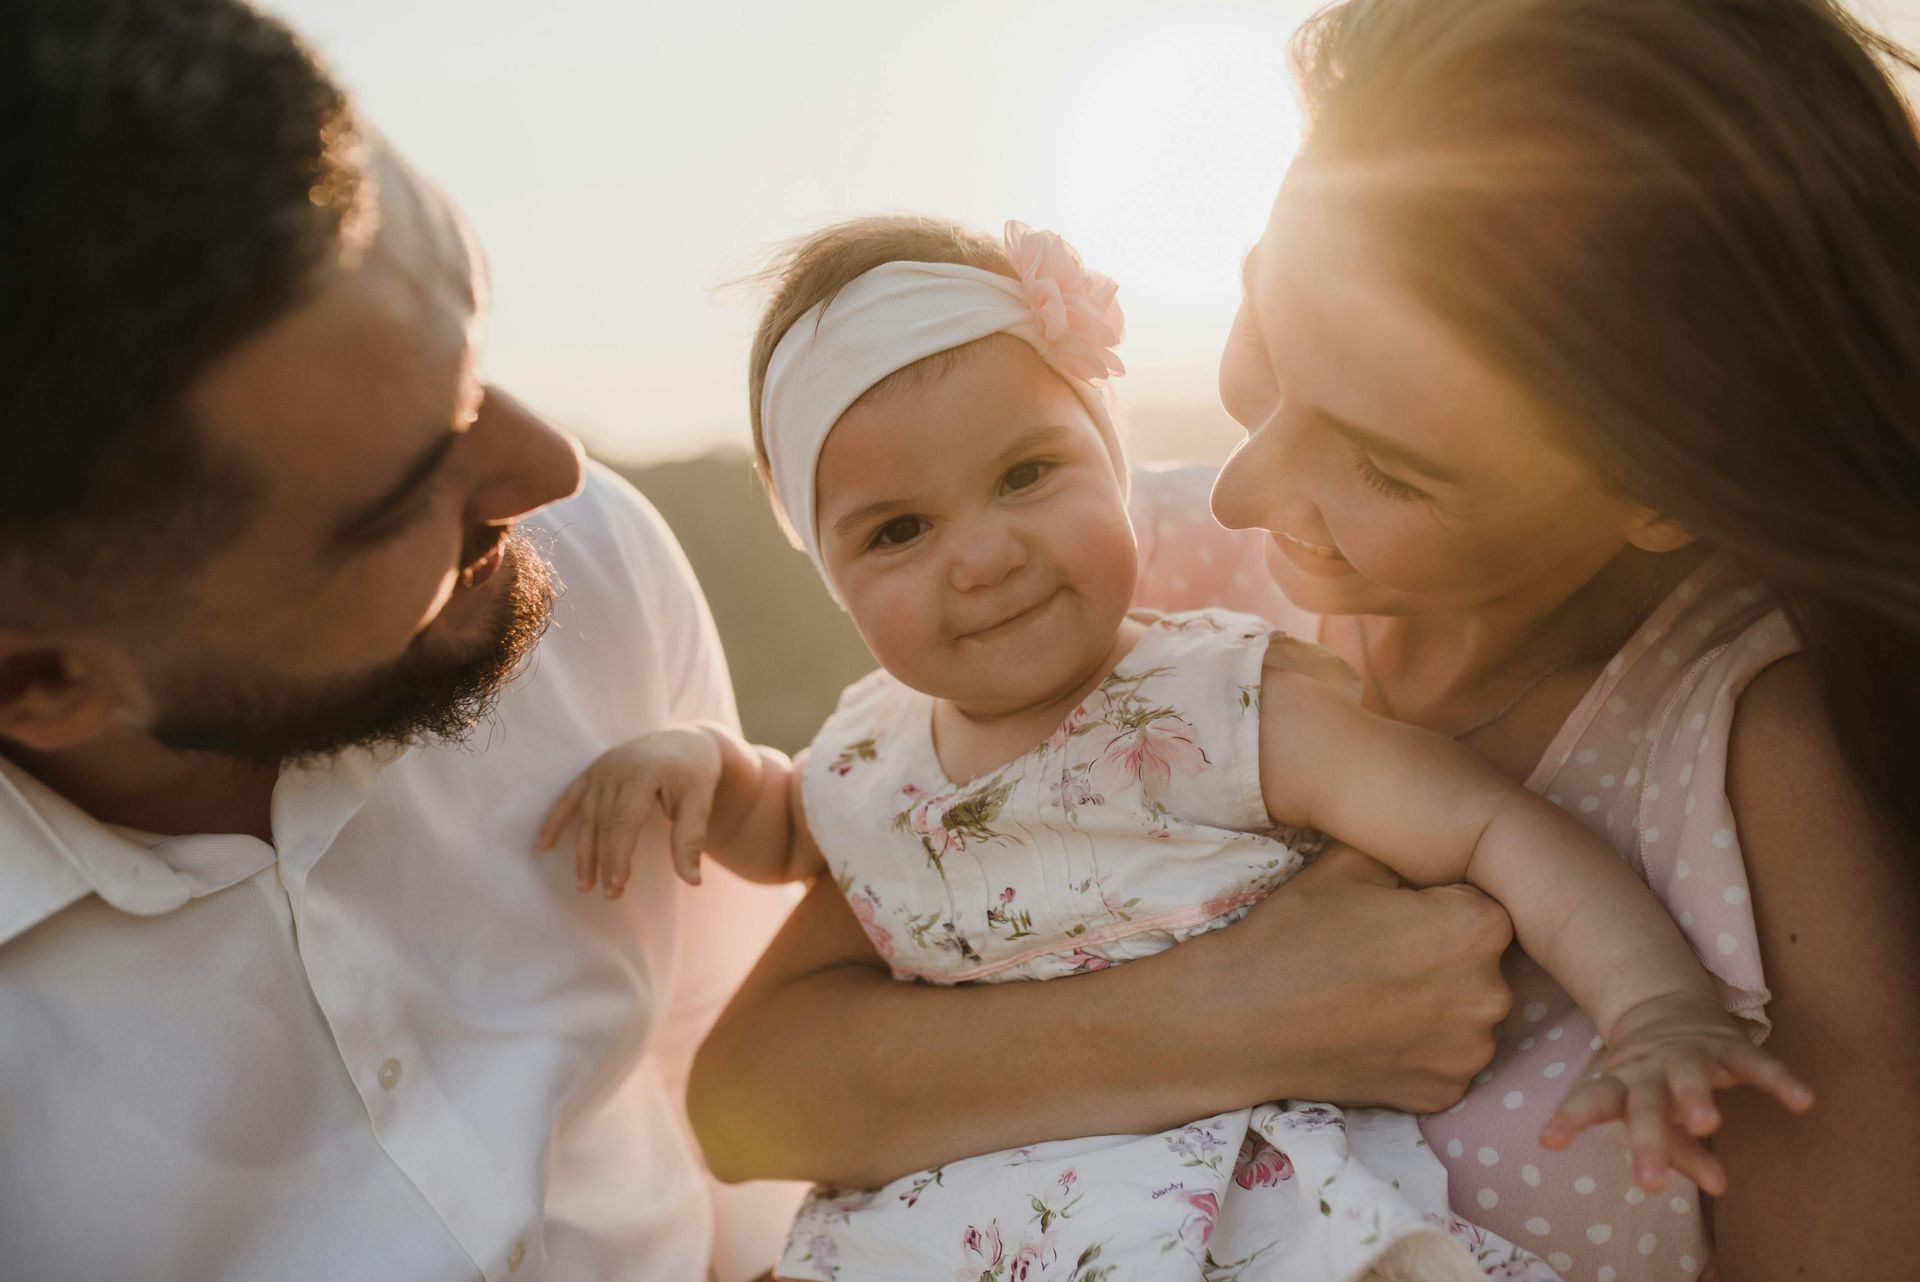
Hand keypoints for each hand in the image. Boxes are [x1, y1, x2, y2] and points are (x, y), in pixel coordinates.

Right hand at [535, 726, 723, 894]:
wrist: (688, 741)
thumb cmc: (696, 774)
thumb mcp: (701, 803)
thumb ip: (691, 840)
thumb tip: (693, 881)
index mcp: (643, 773)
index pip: (624, 822)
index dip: (618, 856)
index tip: (617, 886)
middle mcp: (617, 768)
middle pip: (603, 823)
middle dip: (603, 861)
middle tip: (610, 894)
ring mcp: (602, 768)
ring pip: (586, 816)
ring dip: (582, 852)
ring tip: (584, 884)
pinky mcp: (593, 770)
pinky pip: (569, 797)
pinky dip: (554, 821)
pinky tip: (543, 845)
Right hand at [1225, 844, 1515, 1111]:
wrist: (1243, 1018)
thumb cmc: (1296, 933)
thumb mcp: (1351, 862)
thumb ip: (1408, 856)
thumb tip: (1430, 858)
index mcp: (1477, 929)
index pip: (1484, 907)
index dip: (1442, 907)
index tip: (1399, 917)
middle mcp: (1491, 994)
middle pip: (1483, 965)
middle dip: (1446, 958)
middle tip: (1385, 958)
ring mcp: (1469, 1052)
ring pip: (1467, 1015)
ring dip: (1437, 1006)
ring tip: (1377, 997)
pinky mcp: (1445, 1093)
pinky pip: (1446, 1059)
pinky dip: (1421, 1049)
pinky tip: (1376, 1033)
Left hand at [1541, 990, 1814, 1194]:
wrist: (1663, 1007)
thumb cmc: (1653, 1078)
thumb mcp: (1654, 1112)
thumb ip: (1678, 1151)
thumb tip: (1717, 1186)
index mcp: (1623, 1084)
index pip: (1592, 1102)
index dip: (1570, 1119)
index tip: (1548, 1141)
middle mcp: (1650, 1068)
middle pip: (1643, 1103)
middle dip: (1646, 1140)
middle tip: (1649, 1181)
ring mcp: (1687, 1053)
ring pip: (1688, 1074)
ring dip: (1696, 1097)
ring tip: (1709, 1125)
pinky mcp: (1727, 1044)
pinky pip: (1754, 1062)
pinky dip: (1777, 1080)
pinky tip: (1803, 1101)